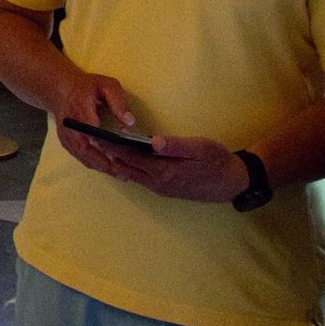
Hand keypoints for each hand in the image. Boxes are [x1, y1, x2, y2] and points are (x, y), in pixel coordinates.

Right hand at [46, 73, 146, 179]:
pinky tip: (109, 168)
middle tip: (124, 173)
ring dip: (101, 167)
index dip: (104, 142)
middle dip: (105, 163)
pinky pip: (80, 156)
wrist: (61, 89)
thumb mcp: (107, 85)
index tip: (118, 153)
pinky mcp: (66, 142)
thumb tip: (130, 122)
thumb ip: (119, 101)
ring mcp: (66, 135)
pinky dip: (94, 164)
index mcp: (80, 107)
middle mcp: (70, 124)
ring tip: (121, 174)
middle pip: (86, 149)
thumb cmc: (88, 87)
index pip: (91, 127)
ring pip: (83, 156)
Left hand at [108, 132, 249, 204]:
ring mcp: (161, 188)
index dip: (112, 145)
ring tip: (103, 147)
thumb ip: (175, 145)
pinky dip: (129, 168)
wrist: (232, 182)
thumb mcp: (200, 147)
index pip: (131, 156)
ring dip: (118, 162)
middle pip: (126, 167)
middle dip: (109, 153)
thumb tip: (152, 140)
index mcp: (165, 171)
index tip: (96, 135)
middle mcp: (159, 183)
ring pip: (132, 175)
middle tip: (92, 139)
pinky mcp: (165, 190)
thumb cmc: (217, 160)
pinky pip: (141, 178)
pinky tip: (124, 158)